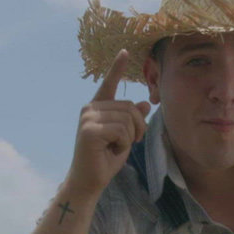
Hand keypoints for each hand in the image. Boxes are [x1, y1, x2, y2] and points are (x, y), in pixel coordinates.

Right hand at [68, 49, 151, 194]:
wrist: (89, 181)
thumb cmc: (105, 160)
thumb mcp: (125, 137)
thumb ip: (132, 120)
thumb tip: (145, 103)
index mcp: (97, 107)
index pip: (109, 83)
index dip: (117, 67)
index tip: (125, 51)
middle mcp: (90, 108)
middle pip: (130, 107)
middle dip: (137, 127)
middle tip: (129, 143)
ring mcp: (88, 118)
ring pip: (128, 119)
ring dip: (130, 138)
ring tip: (116, 147)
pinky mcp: (89, 130)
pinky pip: (121, 130)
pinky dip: (123, 144)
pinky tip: (110, 150)